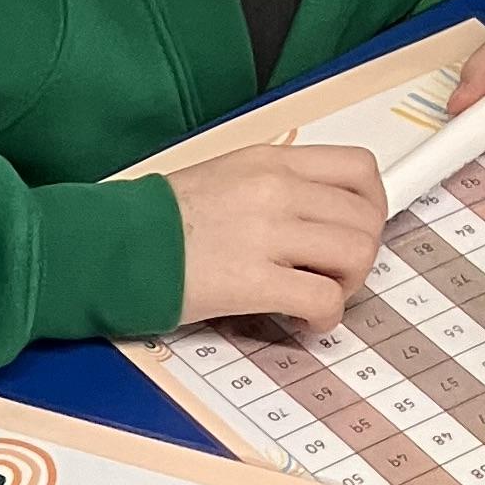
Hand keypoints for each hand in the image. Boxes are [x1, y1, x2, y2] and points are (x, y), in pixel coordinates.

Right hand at [167, 144, 386, 333]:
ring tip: (321, 298)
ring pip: (355, 254)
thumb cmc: (156, 222)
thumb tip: (312, 216)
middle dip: (362, 254)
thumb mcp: (223, 178)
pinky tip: (307, 323)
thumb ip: (273, 188)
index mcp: (271, 161)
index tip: (359, 229)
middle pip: (365, 217)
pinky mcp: (253, 280)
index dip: (373, 205)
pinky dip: (326, 317)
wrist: (111, 247)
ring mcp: (267, 233)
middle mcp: (276, 189)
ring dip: (348, 285)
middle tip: (337, 275)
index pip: (358, 169)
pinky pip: (322, 298)